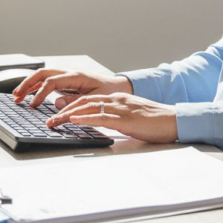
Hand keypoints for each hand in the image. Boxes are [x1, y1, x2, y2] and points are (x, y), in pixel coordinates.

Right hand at [12, 69, 133, 108]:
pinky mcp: (67, 83)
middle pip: (42, 74)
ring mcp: (67, 77)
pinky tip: (29, 95)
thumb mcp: (95, 99)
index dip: (40, 93)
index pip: (51, 82)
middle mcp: (70, 74)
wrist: (118, 87)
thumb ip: (76, 102)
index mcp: (76, 76)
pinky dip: (37, 87)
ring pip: (43, 76)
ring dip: (29, 85)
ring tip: (17, 96)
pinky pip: (48, 82)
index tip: (33, 105)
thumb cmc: (109, 92)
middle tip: (16, 96)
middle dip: (27, 84)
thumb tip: (57, 103)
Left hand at [47, 93, 177, 143]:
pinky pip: (102, 117)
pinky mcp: (126, 119)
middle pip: (84, 101)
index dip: (70, 106)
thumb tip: (97, 123)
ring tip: (54, 122)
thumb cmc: (154, 122)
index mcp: (117, 99)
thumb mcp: (130, 118)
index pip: (88, 100)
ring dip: (68, 115)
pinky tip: (74, 120)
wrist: (174, 121)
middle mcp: (117, 100)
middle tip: (48, 120)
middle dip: (63, 110)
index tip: (56, 115)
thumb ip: (114, 117)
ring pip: (89, 107)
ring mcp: (121, 108)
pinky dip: (86, 118)